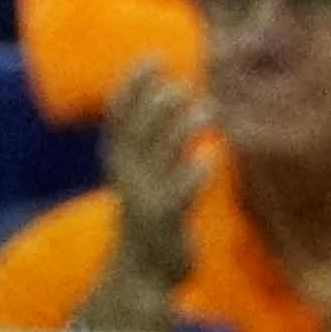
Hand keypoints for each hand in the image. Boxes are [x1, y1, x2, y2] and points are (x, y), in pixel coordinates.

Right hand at [101, 61, 212, 286]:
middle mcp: (128, 174)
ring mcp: (145, 196)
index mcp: (119, 159)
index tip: (154, 57)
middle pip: (138, 129)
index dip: (132, 84)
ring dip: (181, 129)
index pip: (119, 114)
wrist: (140, 274)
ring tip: (206, 110)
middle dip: (156, 103)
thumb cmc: (146, 215)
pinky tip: (211, 158)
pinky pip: (179, 192)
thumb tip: (171, 93)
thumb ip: (152, 138)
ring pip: (161, 155)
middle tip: (181, 84)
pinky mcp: (165, 220)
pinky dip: (193, 174)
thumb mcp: (139, 174)